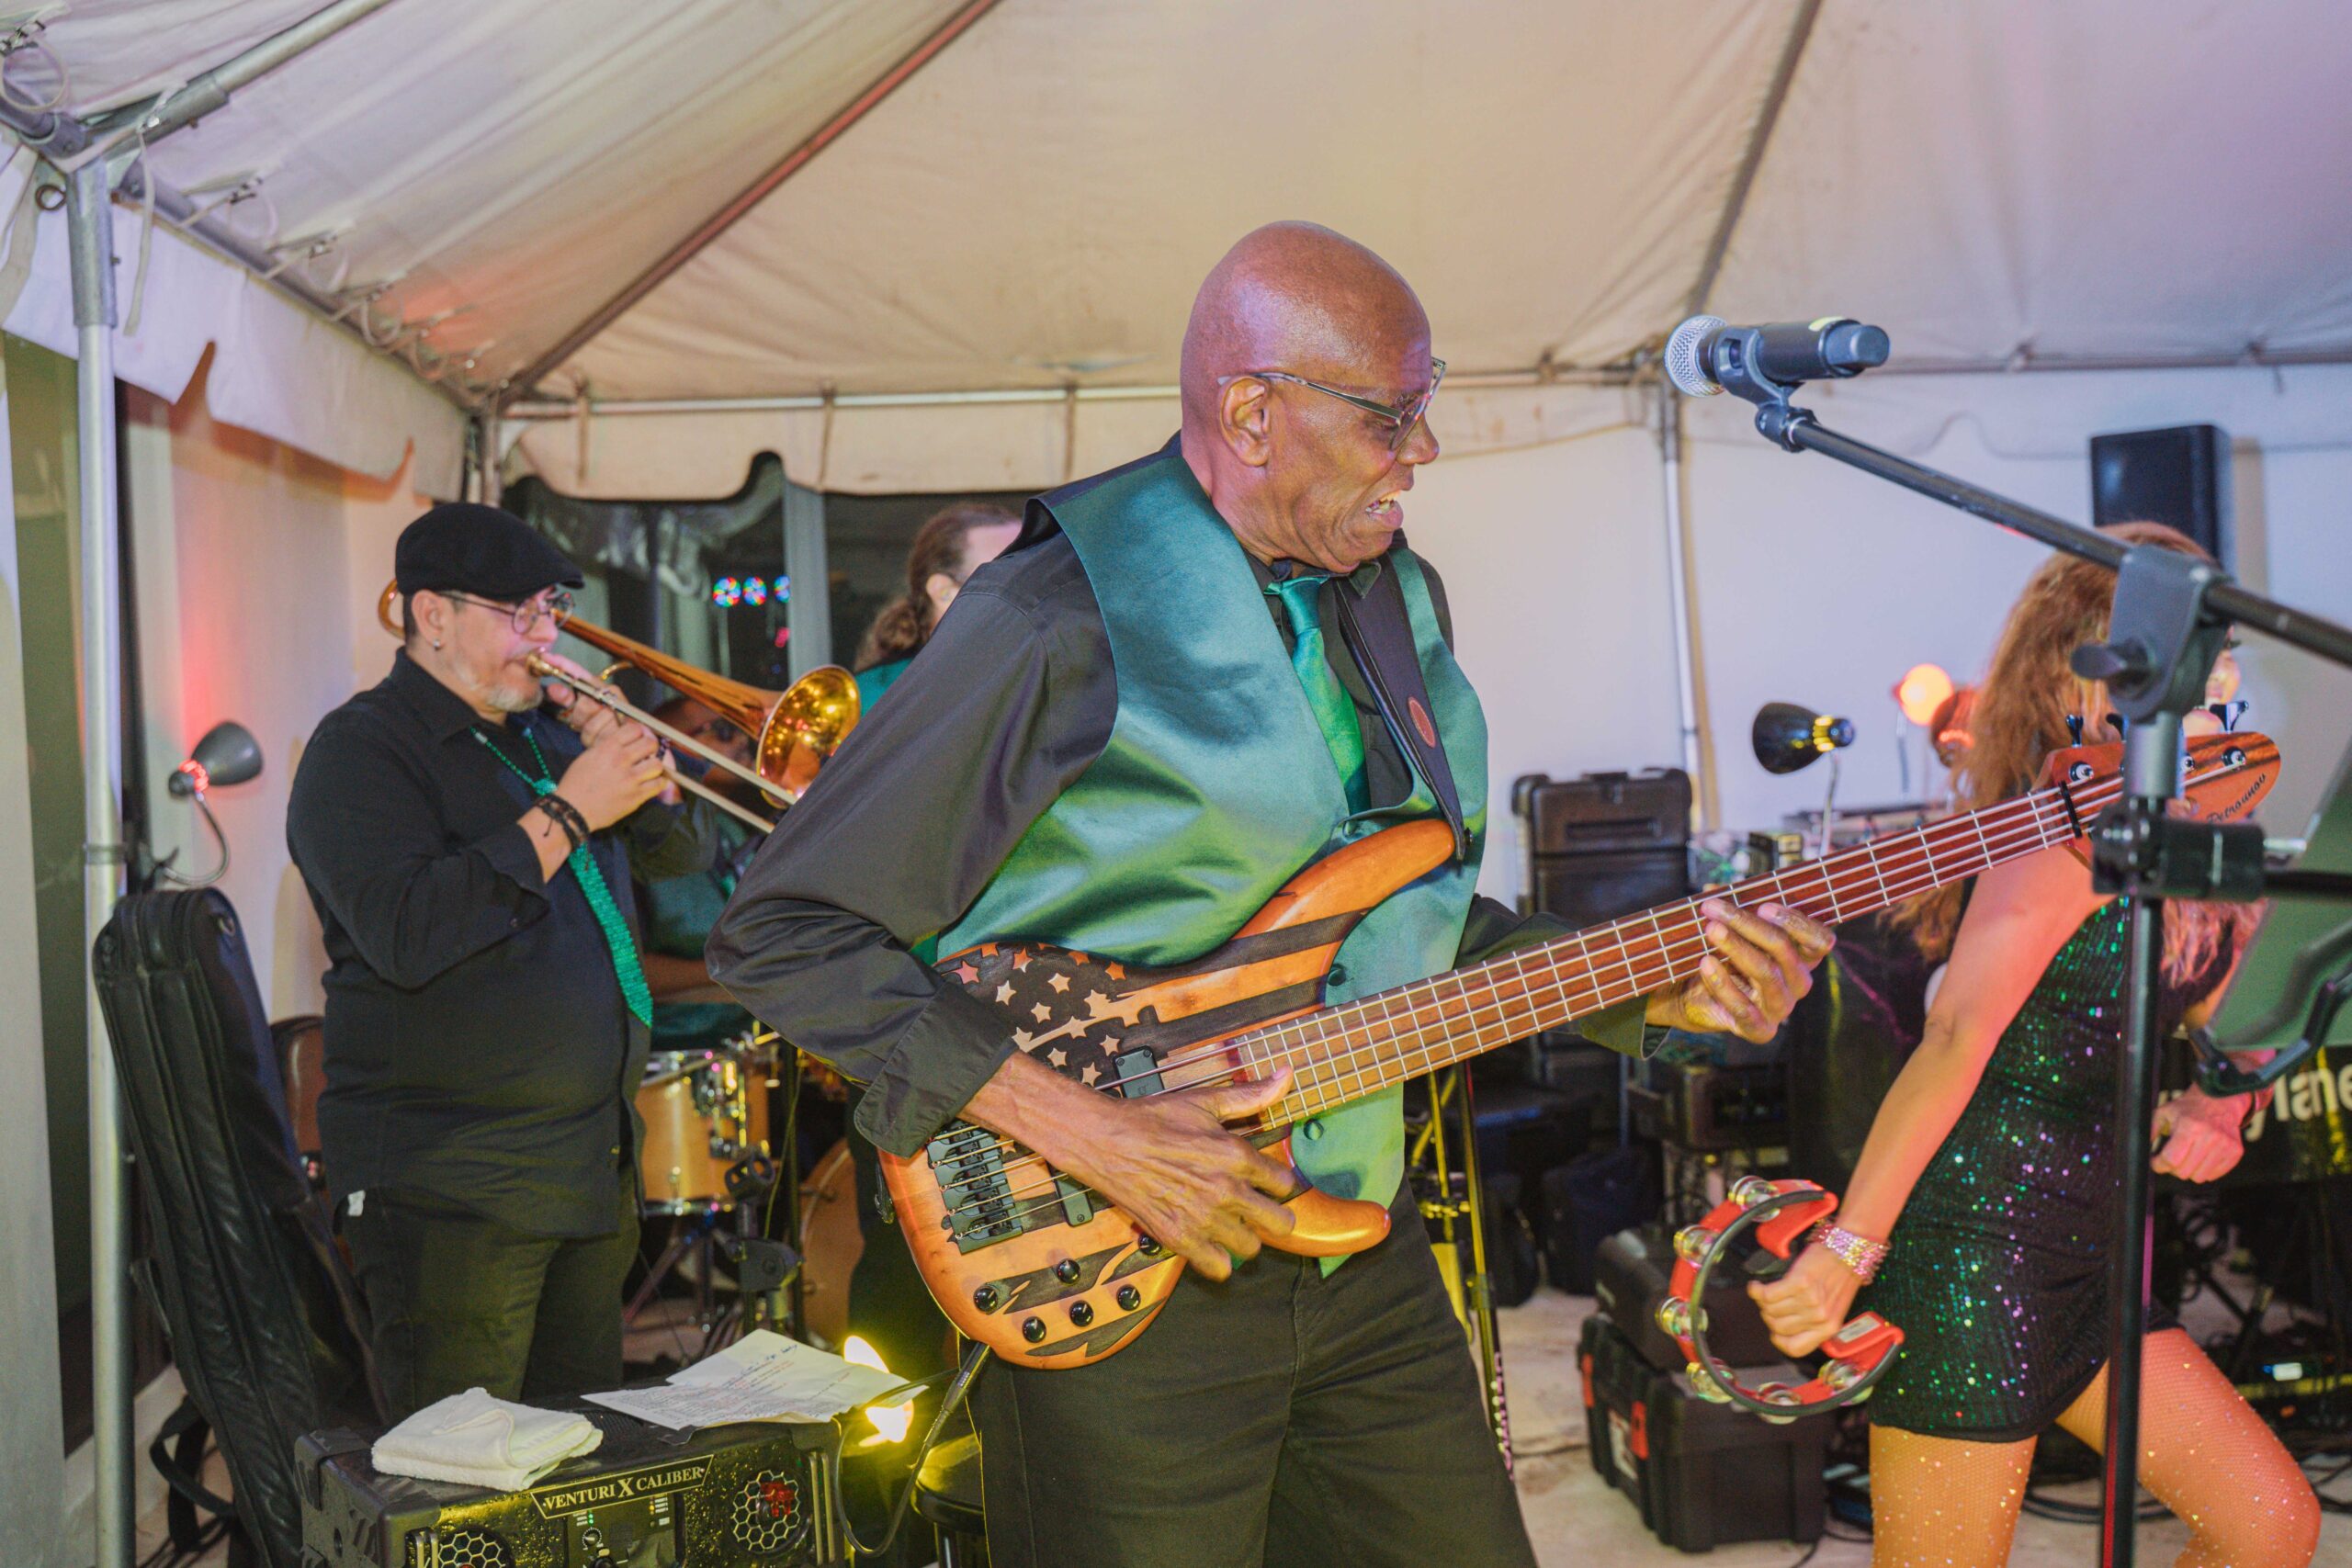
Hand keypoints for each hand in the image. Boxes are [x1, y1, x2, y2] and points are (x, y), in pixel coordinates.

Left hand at [536, 652, 623, 743]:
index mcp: (603, 688)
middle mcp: (613, 695)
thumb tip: (552, 688)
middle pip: (583, 704)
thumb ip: (568, 699)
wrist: (634, 742)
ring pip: (590, 724)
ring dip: (588, 733)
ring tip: (598, 733)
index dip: (564, 665)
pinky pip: (597, 737)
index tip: (548, 658)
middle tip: (585, 722)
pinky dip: (595, 741)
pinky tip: (603, 740)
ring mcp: (622, 712)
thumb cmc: (608, 727)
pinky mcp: (627, 728)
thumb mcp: (584, 712)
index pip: (581, 674)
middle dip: (580, 717)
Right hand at [555, 720, 666, 830]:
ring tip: (650, 770)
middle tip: (647, 754)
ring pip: (658, 764)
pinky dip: (658, 783)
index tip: (638, 739)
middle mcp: (621, 760)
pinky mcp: (636, 796)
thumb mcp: (588, 756)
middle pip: (650, 744)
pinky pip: (658, 785)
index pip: (634, 729)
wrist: (572, 809)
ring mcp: (630, 779)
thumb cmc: (576, 783)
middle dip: (650, 747)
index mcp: (607, 748)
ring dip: (655, 766)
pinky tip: (652, 782)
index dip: (639, 733)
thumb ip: (608, 747)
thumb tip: (625, 742)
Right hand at [1052, 1067, 1299, 1280]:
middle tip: (1257, 1208)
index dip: (1276, 1181)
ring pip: (1251, 1248)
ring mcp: (1203, 1218)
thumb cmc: (1153, 1119)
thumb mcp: (1205, 1101)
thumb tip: (1287, 1075)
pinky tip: (1210, 1242)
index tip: (1264, 1181)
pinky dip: (1217, 1259)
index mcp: (1236, 1155)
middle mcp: (1226, 1190)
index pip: (1285, 1183)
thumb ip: (1251, 1095)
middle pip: (1281, 1223)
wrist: (1106, 1141)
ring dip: (1245, 1236)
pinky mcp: (1179, 1238)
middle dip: (1273, 1214)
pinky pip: (1219, 1268)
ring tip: (1231, 1224)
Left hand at [1646, 900, 1834, 1042]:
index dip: (1797, 922)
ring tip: (1709, 929)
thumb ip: (1730, 907)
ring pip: (1765, 973)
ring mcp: (1781, 1007)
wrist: (1695, 996)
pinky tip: (1705, 963)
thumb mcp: (1730, 928)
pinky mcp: (1759, 1029)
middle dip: (1747, 924)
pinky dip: (1723, 984)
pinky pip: (1745, 1009)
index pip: (1820, 940)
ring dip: (1735, 947)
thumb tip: (1713, 887)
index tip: (1764, 906)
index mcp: (1802, 955)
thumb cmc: (1722, 954)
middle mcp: (1798, 981)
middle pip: (1783, 949)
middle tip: (1714, 908)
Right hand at [1748, 1240, 1863, 1357]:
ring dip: (1763, 1300)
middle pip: (1777, 1326)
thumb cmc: (1839, 1277)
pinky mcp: (1799, 1283)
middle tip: (1771, 1302)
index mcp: (1828, 1328)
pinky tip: (1757, 1285)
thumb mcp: (1832, 1309)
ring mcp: (1809, 1301)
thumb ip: (1813, 1322)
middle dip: (1768, 1314)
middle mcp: (1819, 1318)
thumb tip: (1782, 1325)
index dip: (1778, 1339)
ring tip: (1766, 1290)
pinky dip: (1756, 1290)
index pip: (1794, 1348)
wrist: (1847, 1251)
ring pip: (1769, 1310)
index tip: (1774, 1330)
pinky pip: (1767, 1294)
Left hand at [2152, 1090, 2247, 1181]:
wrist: (2220, 1101)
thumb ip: (2151, 1130)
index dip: (2159, 1164)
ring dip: (2189, 1170)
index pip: (2171, 1159)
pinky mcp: (2235, 1152)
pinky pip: (2213, 1175)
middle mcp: (2210, 1137)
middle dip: (2173, 1168)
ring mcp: (2225, 1146)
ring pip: (2199, 1177)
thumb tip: (2140, 1149)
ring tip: (2187, 1156)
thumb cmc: (2188, 1108)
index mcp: (2190, 1127)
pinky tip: (2201, 1156)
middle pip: (2184, 1172)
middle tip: (2172, 1158)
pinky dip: (2204, 1170)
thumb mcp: (2164, 1113)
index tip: (2155, 1162)